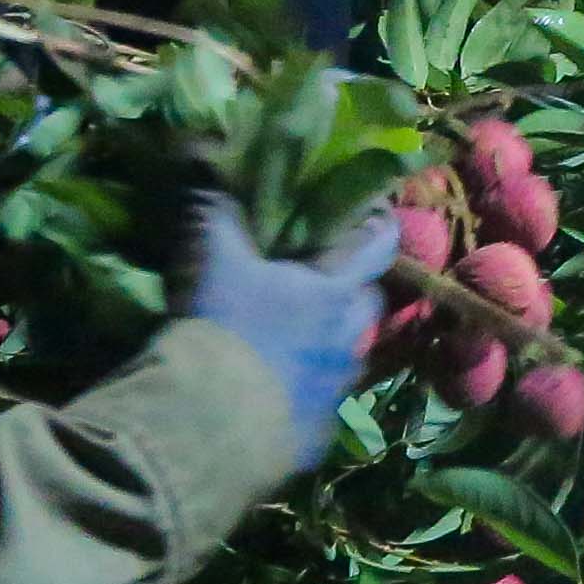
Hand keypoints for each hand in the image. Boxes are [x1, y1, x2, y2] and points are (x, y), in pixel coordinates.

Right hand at [178, 194, 399, 480]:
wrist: (206, 429)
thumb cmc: (223, 328)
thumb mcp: (210, 254)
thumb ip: (213, 203)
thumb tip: (204, 147)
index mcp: (336, 291)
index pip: (379, 244)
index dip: (376, 222)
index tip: (366, 210)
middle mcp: (350, 341)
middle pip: (367, 305)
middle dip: (349, 289)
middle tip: (318, 276)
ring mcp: (337, 393)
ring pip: (345, 356)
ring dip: (325, 343)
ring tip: (290, 334)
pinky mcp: (314, 437)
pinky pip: (316, 405)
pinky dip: (299, 391)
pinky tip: (270, 389)